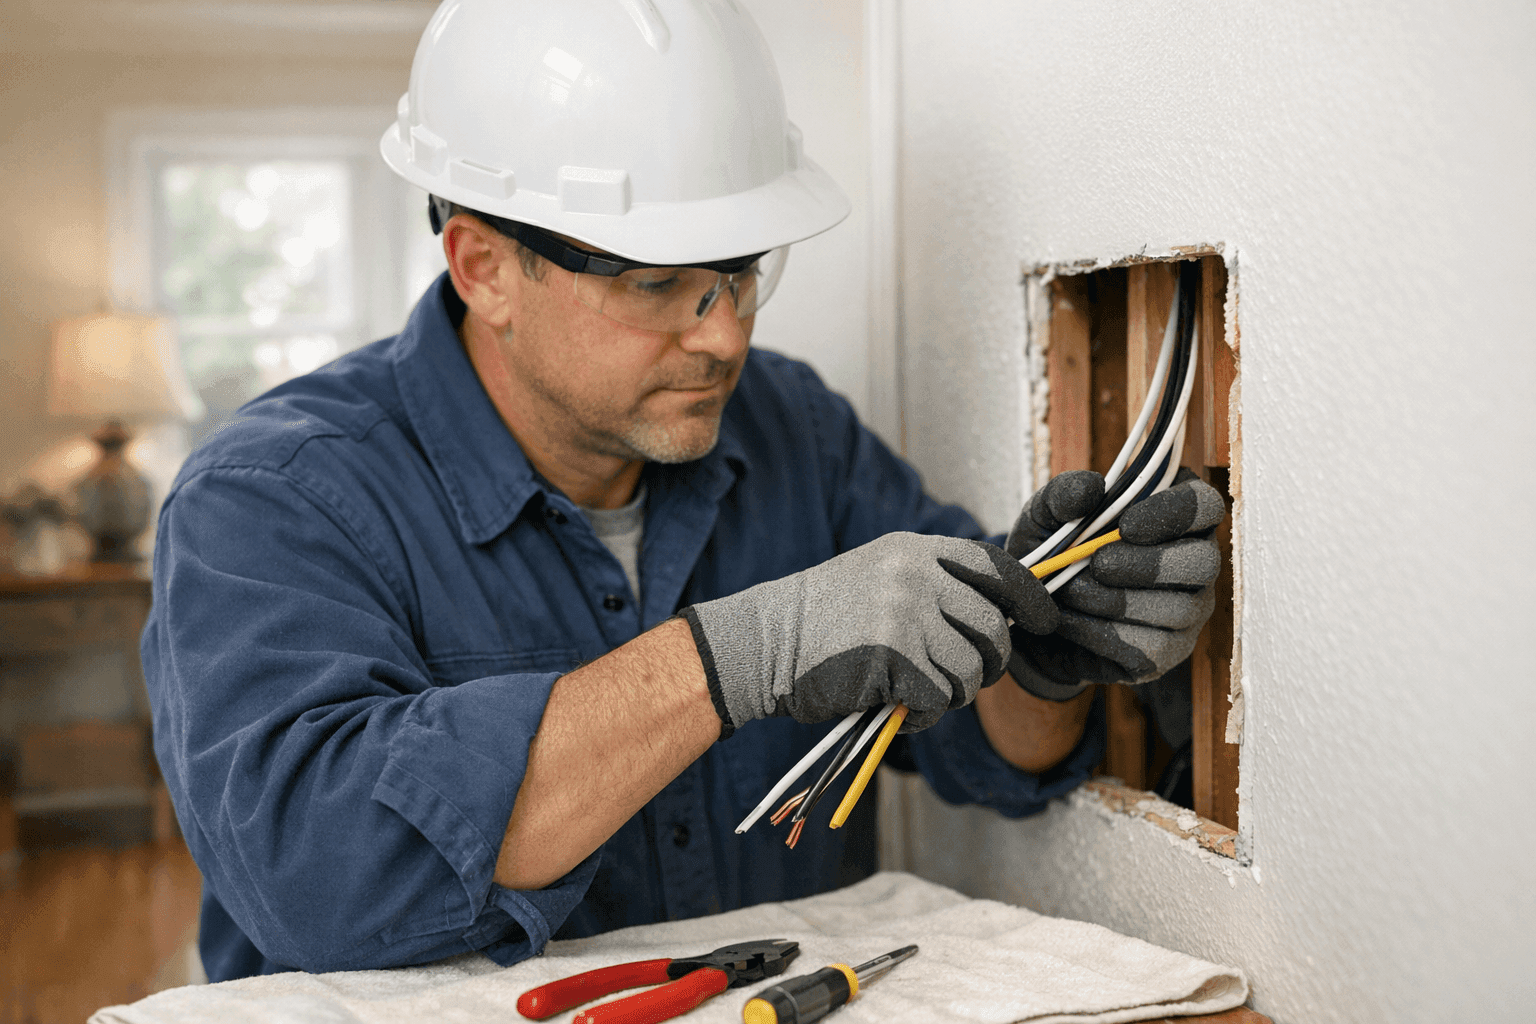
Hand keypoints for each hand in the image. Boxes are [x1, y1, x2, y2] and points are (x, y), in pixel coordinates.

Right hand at [681, 533, 1058, 734]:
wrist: (766, 641)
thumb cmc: (824, 618)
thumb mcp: (881, 575)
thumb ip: (934, 583)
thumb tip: (1001, 614)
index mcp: (916, 551)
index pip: (997, 567)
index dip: (1028, 597)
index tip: (1041, 621)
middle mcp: (916, 576)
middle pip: (992, 629)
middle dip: (988, 663)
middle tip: (963, 679)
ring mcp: (905, 615)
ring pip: (970, 671)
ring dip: (951, 695)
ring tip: (918, 694)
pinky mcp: (893, 658)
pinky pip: (938, 699)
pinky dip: (922, 716)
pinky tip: (895, 709)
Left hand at [1004, 469, 1225, 700]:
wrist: (1030, 610)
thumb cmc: (1053, 550)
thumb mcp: (1046, 515)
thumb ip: (1064, 494)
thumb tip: (1092, 488)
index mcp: (1175, 516)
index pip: (1205, 506)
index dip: (1176, 513)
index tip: (1127, 524)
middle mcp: (1194, 563)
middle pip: (1203, 562)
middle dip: (1148, 565)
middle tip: (1099, 564)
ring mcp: (1186, 612)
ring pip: (1175, 609)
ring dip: (1114, 600)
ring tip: (1070, 591)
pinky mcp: (1165, 652)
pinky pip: (1148, 647)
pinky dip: (1101, 633)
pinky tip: (1070, 620)